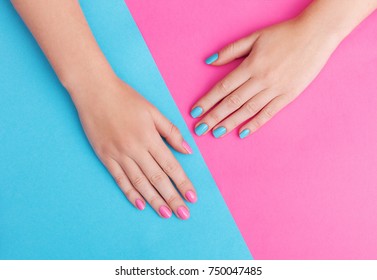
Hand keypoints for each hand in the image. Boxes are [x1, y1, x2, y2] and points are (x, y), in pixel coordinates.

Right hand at [74, 76, 196, 218]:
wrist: (94, 91)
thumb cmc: (126, 98)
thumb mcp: (153, 110)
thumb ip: (171, 131)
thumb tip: (187, 150)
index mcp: (150, 137)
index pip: (171, 166)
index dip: (183, 183)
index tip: (193, 197)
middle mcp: (136, 149)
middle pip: (158, 179)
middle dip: (173, 198)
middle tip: (183, 214)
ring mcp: (119, 155)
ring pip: (140, 183)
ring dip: (154, 200)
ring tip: (165, 213)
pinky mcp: (105, 157)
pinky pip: (120, 179)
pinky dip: (130, 193)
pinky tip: (139, 204)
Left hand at [191, 17, 339, 138]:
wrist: (316, 35)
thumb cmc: (284, 34)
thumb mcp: (254, 36)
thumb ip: (231, 51)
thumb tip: (209, 62)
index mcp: (250, 65)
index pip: (223, 87)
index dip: (207, 101)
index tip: (195, 112)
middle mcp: (261, 80)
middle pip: (232, 102)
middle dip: (214, 117)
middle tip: (200, 129)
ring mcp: (275, 90)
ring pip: (248, 110)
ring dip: (230, 123)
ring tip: (216, 133)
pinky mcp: (288, 96)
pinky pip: (268, 114)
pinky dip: (255, 124)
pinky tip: (242, 133)